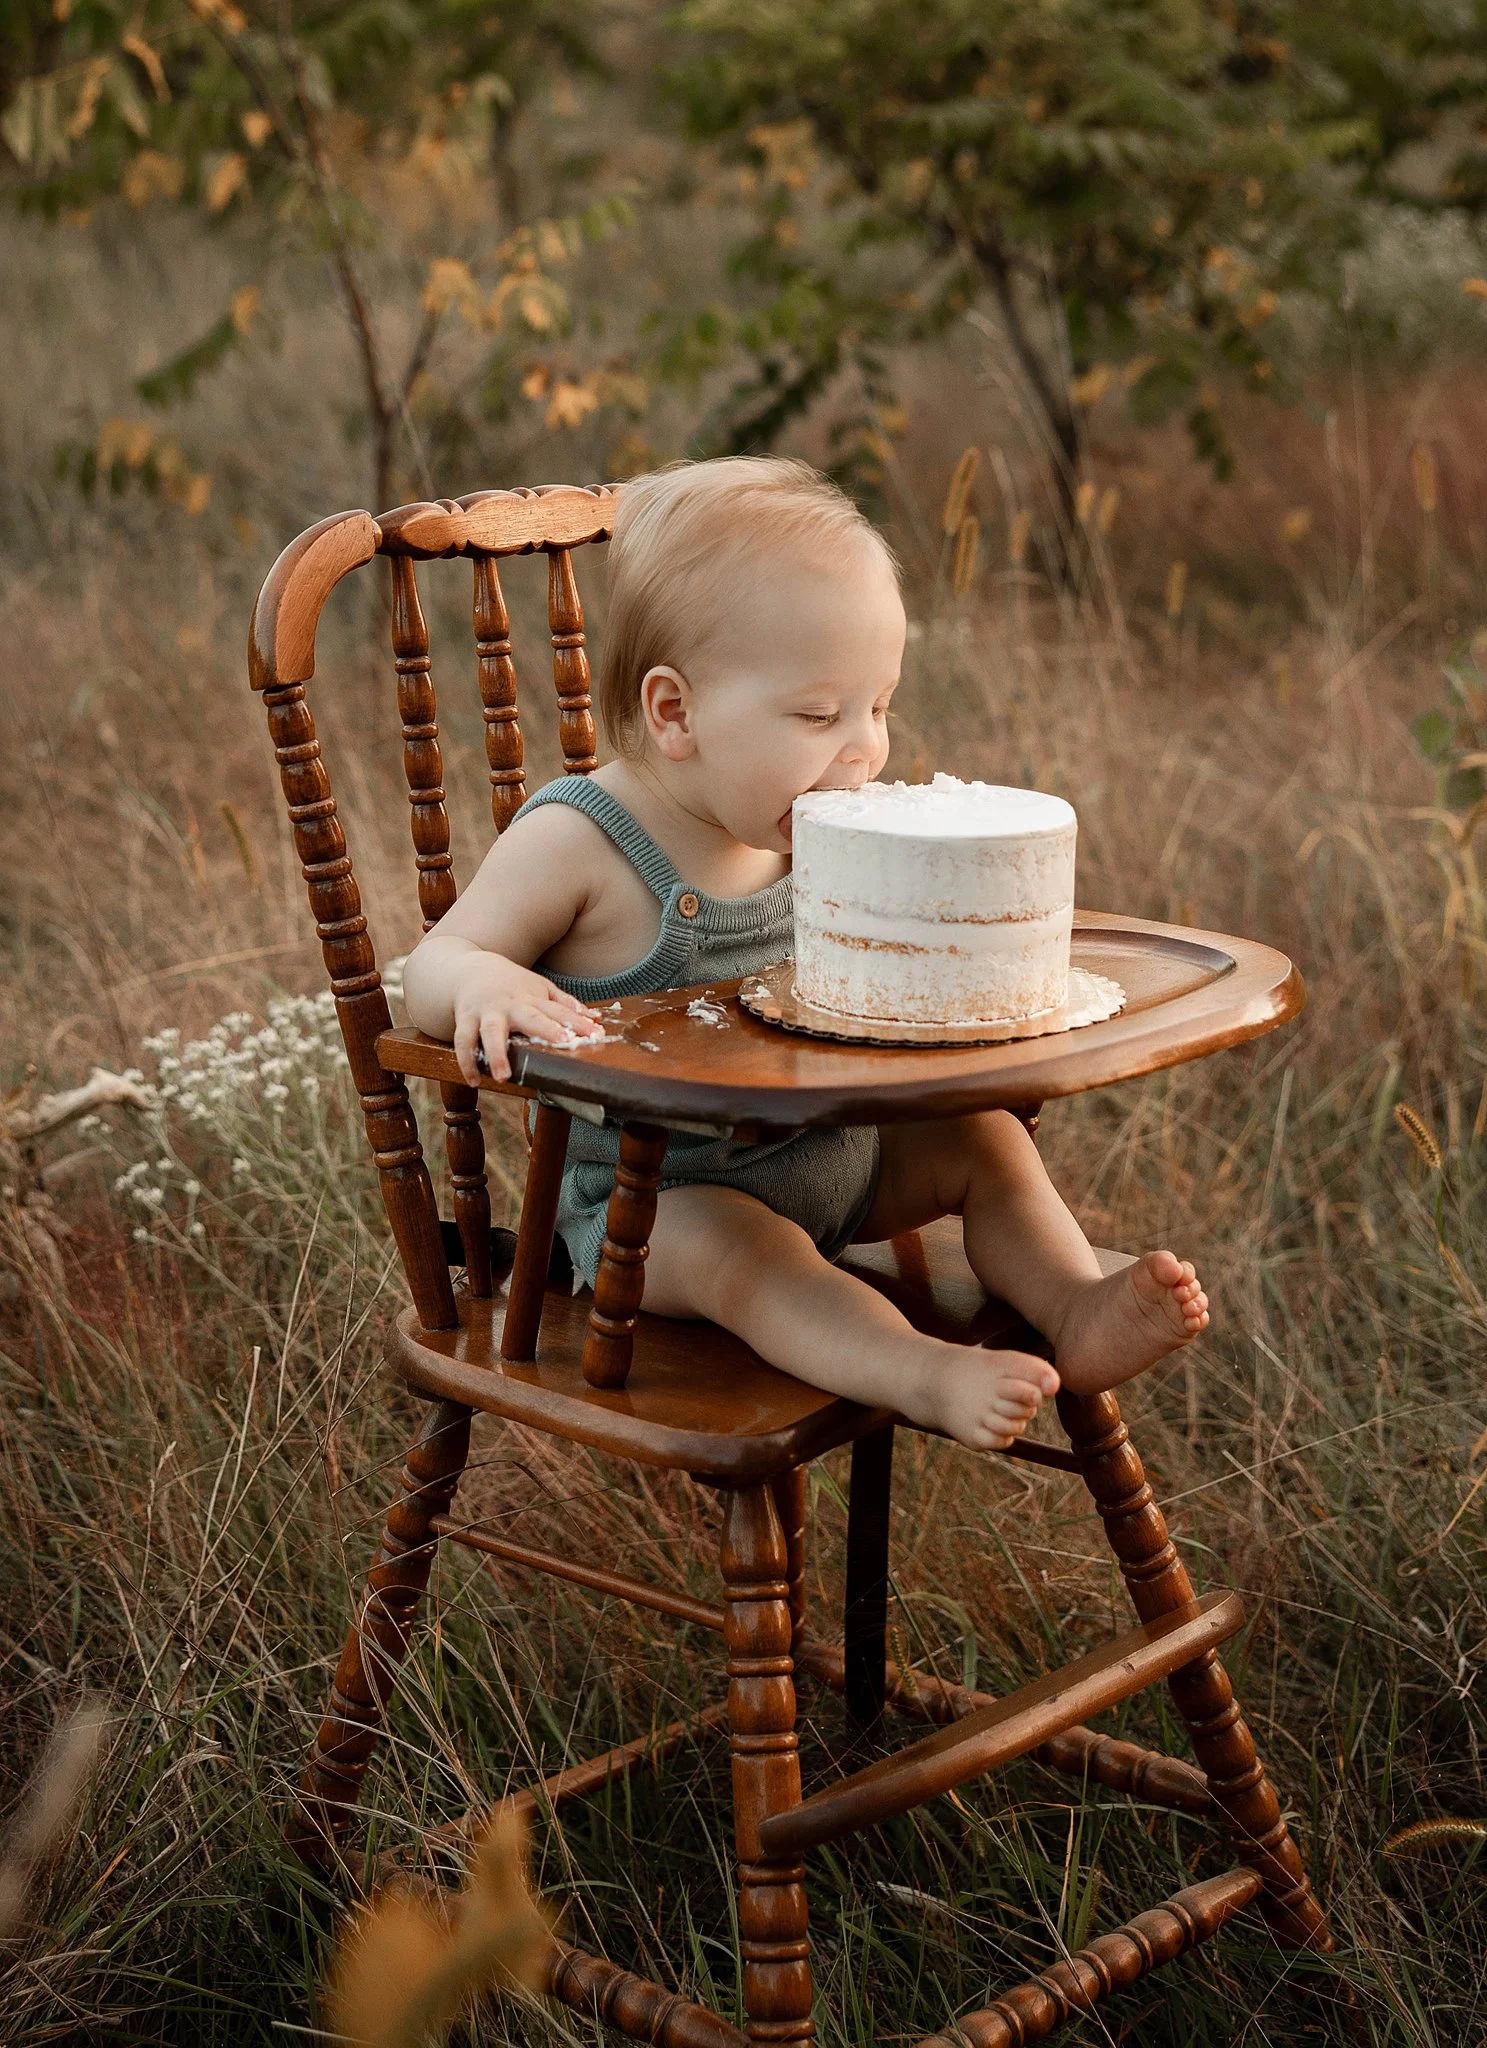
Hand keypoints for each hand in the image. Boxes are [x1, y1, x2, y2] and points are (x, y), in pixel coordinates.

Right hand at [450, 953, 602, 1084]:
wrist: (470, 969)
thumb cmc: (511, 984)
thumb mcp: (540, 987)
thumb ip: (565, 1003)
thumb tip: (595, 1018)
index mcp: (532, 998)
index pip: (559, 1010)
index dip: (578, 1022)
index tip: (595, 1034)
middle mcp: (510, 1005)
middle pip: (529, 1017)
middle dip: (546, 1029)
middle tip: (562, 1042)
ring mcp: (487, 1012)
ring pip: (490, 1032)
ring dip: (496, 1053)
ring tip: (502, 1076)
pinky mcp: (465, 1019)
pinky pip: (463, 1041)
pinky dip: (467, 1061)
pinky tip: (474, 1080)